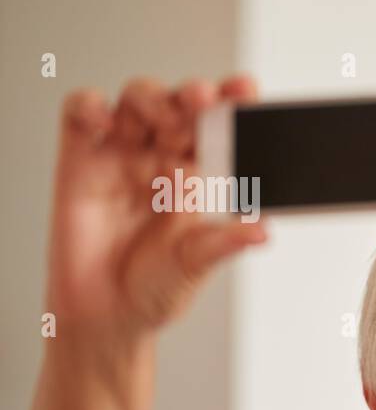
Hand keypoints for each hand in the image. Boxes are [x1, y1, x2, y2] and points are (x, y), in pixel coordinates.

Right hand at [47, 75, 267, 336]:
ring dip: (152, 98)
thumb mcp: (195, 265)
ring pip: (135, 100)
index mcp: (196, 175)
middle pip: (178, 105)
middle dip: (193, 97)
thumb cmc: (153, 289)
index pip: (216, 128)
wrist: (106, 318)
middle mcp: (159, 159)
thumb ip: (224, 244)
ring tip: (166, 121)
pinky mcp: (79, 160)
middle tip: (205, 103)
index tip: (247, 92)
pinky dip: (90, 106)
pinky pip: (81, 114)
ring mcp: (119, 156)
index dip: (230, 104)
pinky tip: (105, 118)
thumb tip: (263, 231)